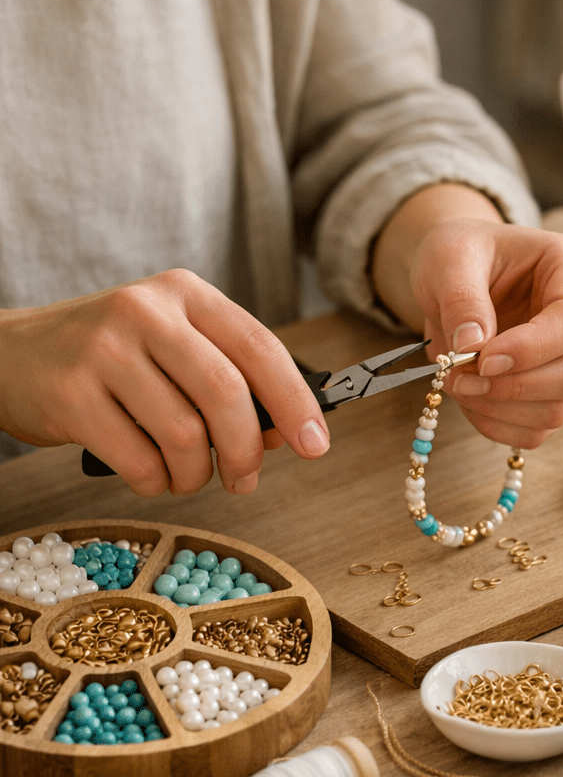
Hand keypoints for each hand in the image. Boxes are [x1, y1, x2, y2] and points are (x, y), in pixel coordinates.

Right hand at [0, 270, 330, 495]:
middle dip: (245, 450)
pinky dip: (156, 482)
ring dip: (196, 473)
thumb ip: (230, 381)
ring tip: (188, 476)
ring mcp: (104, 349)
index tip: (317, 444)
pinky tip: (151, 475)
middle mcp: (146, 311)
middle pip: (226, 393)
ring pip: (184, 434)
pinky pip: (140, 460)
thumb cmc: (114, 359)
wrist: (13, 355)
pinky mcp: (71, 394)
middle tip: (244, 479)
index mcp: (187, 294)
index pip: (261, 348)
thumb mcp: (175, 348)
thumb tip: (282, 434)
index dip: (296, 401)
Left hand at [374, 185, 562, 448]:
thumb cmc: (464, 255)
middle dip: (513, 386)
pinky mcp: (558, 391)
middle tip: (460, 377)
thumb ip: (461, 297)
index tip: (482, 358)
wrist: (462, 274)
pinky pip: (539, 428)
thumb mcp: (449, 257)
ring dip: (501, 409)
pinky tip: (471, 401)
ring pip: (560, 408)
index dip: (530, 349)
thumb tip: (472, 346)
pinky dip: (499, 426)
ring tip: (458, 384)